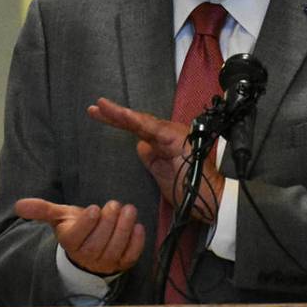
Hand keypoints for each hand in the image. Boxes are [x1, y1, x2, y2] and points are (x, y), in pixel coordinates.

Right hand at [15, 198, 144, 275]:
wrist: (90, 246)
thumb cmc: (76, 227)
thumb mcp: (60, 216)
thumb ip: (42, 210)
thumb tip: (18, 205)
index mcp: (70, 244)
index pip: (76, 238)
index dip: (87, 223)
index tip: (95, 208)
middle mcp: (87, 257)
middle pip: (98, 244)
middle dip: (109, 223)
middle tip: (114, 205)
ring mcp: (106, 263)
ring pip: (115, 249)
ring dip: (124, 229)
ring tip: (129, 210)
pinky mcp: (123, 264)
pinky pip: (131, 257)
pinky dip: (136, 243)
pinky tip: (138, 227)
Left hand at [87, 97, 224, 222]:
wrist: (212, 199)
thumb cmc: (191, 190)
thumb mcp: (162, 174)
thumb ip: (151, 158)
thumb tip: (140, 145)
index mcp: (165, 141)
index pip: (138, 129)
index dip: (119, 121)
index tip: (99, 114)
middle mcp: (169, 134)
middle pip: (137, 122)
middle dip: (114, 115)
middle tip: (94, 107)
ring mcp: (173, 134)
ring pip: (142, 121)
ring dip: (121, 115)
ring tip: (102, 107)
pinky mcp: (176, 139)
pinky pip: (153, 129)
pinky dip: (137, 121)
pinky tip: (123, 115)